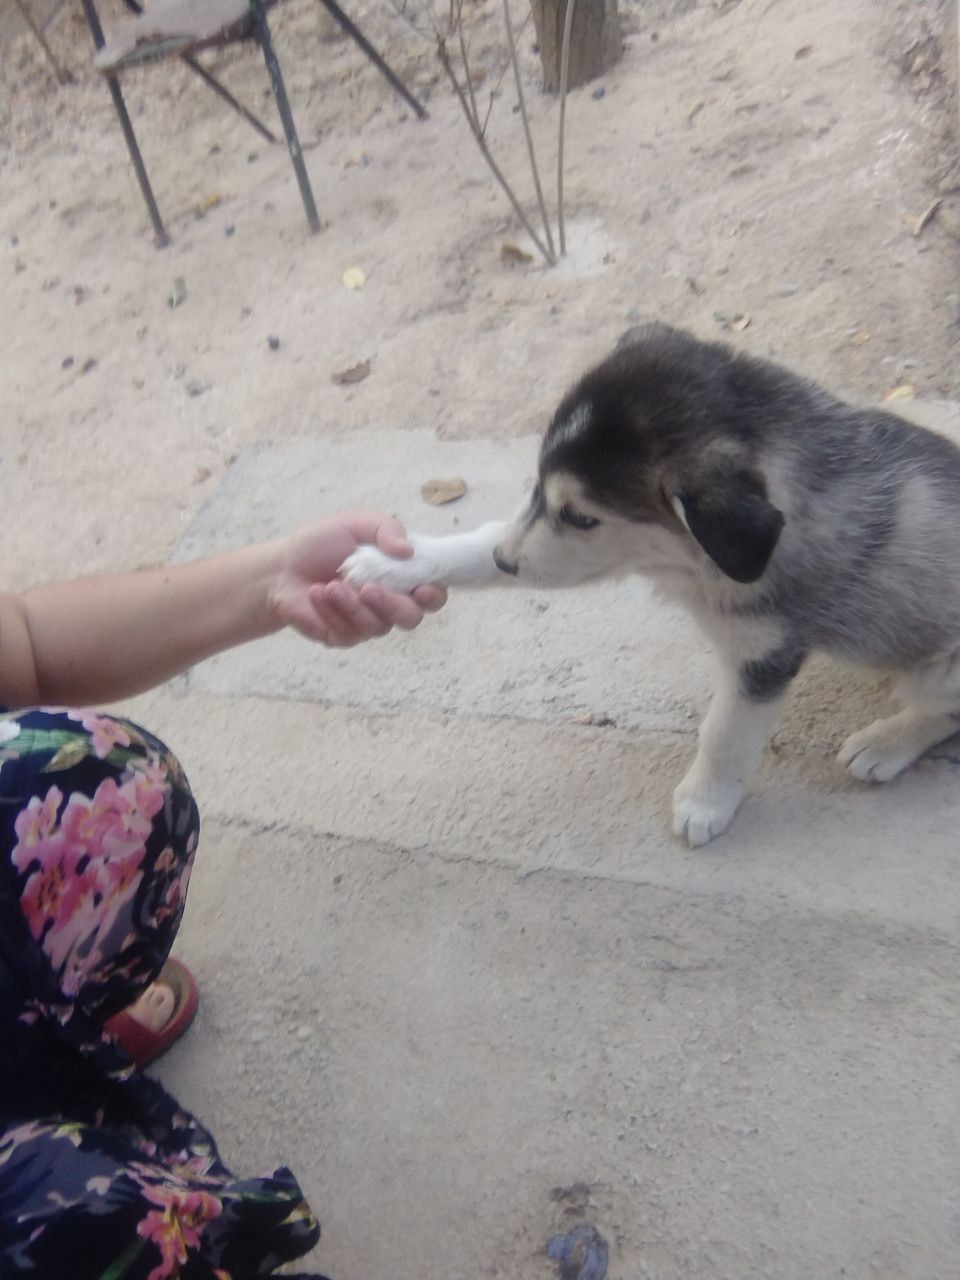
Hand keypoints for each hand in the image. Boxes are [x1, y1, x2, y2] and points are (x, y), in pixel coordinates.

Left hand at [269, 511, 446, 647]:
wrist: (282, 568)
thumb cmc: (321, 544)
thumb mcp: (355, 525)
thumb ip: (386, 529)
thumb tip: (408, 549)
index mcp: (401, 576)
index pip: (432, 594)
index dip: (434, 596)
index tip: (422, 589)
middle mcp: (390, 603)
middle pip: (410, 618)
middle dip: (392, 606)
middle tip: (369, 589)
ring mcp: (368, 623)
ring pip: (377, 627)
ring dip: (353, 606)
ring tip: (330, 585)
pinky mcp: (344, 636)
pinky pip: (348, 633)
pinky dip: (331, 612)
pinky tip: (316, 594)